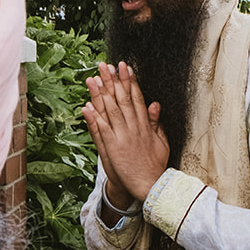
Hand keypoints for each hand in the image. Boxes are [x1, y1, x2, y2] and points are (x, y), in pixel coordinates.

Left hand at [80, 61, 168, 204]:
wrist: (150, 185)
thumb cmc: (155, 165)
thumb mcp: (162, 141)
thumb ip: (156, 123)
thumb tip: (155, 104)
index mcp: (145, 125)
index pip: (136, 97)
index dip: (129, 81)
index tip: (124, 67)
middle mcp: (133, 127)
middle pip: (121, 99)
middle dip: (113, 80)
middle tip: (106, 65)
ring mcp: (122, 136)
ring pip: (110, 110)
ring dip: (100, 93)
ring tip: (93, 78)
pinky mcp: (113, 147)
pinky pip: (101, 129)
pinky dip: (94, 117)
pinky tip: (87, 105)